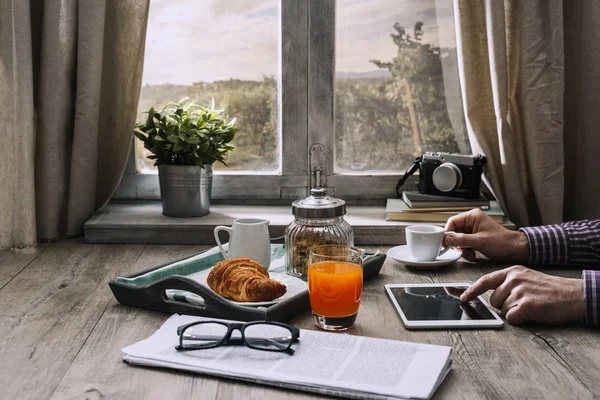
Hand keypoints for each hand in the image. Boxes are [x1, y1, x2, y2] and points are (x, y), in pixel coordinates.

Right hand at [444, 208, 528, 261]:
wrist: (514, 250)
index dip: (447, 233)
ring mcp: (473, 230)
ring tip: (469, 254)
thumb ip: (461, 240)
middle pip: (454, 232)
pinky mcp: (475, 238)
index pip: (452, 222)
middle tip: (461, 250)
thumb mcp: (479, 241)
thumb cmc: (502, 242)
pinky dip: (466, 251)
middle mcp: (472, 221)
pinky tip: (473, 255)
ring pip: (458, 240)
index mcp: (472, 216)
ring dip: (462, 249)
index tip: (444, 242)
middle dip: (457, 244)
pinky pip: (464, 244)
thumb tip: (446, 239)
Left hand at [460, 266, 584, 324]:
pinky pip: (511, 318)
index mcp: (512, 271)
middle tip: (522, 303)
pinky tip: (531, 313)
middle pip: (493, 300)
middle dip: (504, 306)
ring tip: (529, 307)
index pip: (485, 280)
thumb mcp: (527, 277)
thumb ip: (508, 282)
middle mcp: (513, 279)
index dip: (472, 290)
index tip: (464, 297)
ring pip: (502, 310)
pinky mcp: (526, 305)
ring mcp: (519, 291)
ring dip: (514, 313)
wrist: (572, 295)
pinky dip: (519, 320)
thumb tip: (492, 294)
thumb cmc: (550, 289)